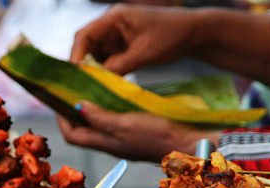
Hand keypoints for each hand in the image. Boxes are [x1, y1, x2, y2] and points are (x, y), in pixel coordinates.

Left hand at [58, 101, 220, 161]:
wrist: (185, 144)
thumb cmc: (155, 135)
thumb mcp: (124, 123)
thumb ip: (99, 117)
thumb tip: (76, 107)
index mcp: (103, 142)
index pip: (71, 135)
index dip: (61, 120)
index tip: (59, 101)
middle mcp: (109, 144)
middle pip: (81, 131)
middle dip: (72, 114)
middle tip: (71, 92)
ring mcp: (122, 141)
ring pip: (97, 126)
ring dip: (89, 111)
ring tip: (88, 91)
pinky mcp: (134, 135)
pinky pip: (112, 123)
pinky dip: (106, 111)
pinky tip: (111, 98)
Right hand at [71, 5, 199, 74]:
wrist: (194, 33)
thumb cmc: (172, 35)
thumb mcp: (144, 53)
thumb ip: (119, 66)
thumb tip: (97, 81)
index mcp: (115, 17)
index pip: (84, 35)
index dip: (76, 55)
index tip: (74, 75)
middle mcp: (112, 24)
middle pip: (86, 45)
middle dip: (83, 65)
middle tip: (81, 85)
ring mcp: (117, 35)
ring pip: (95, 54)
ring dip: (94, 70)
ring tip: (92, 88)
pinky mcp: (123, 46)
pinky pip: (107, 60)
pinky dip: (105, 72)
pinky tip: (105, 85)